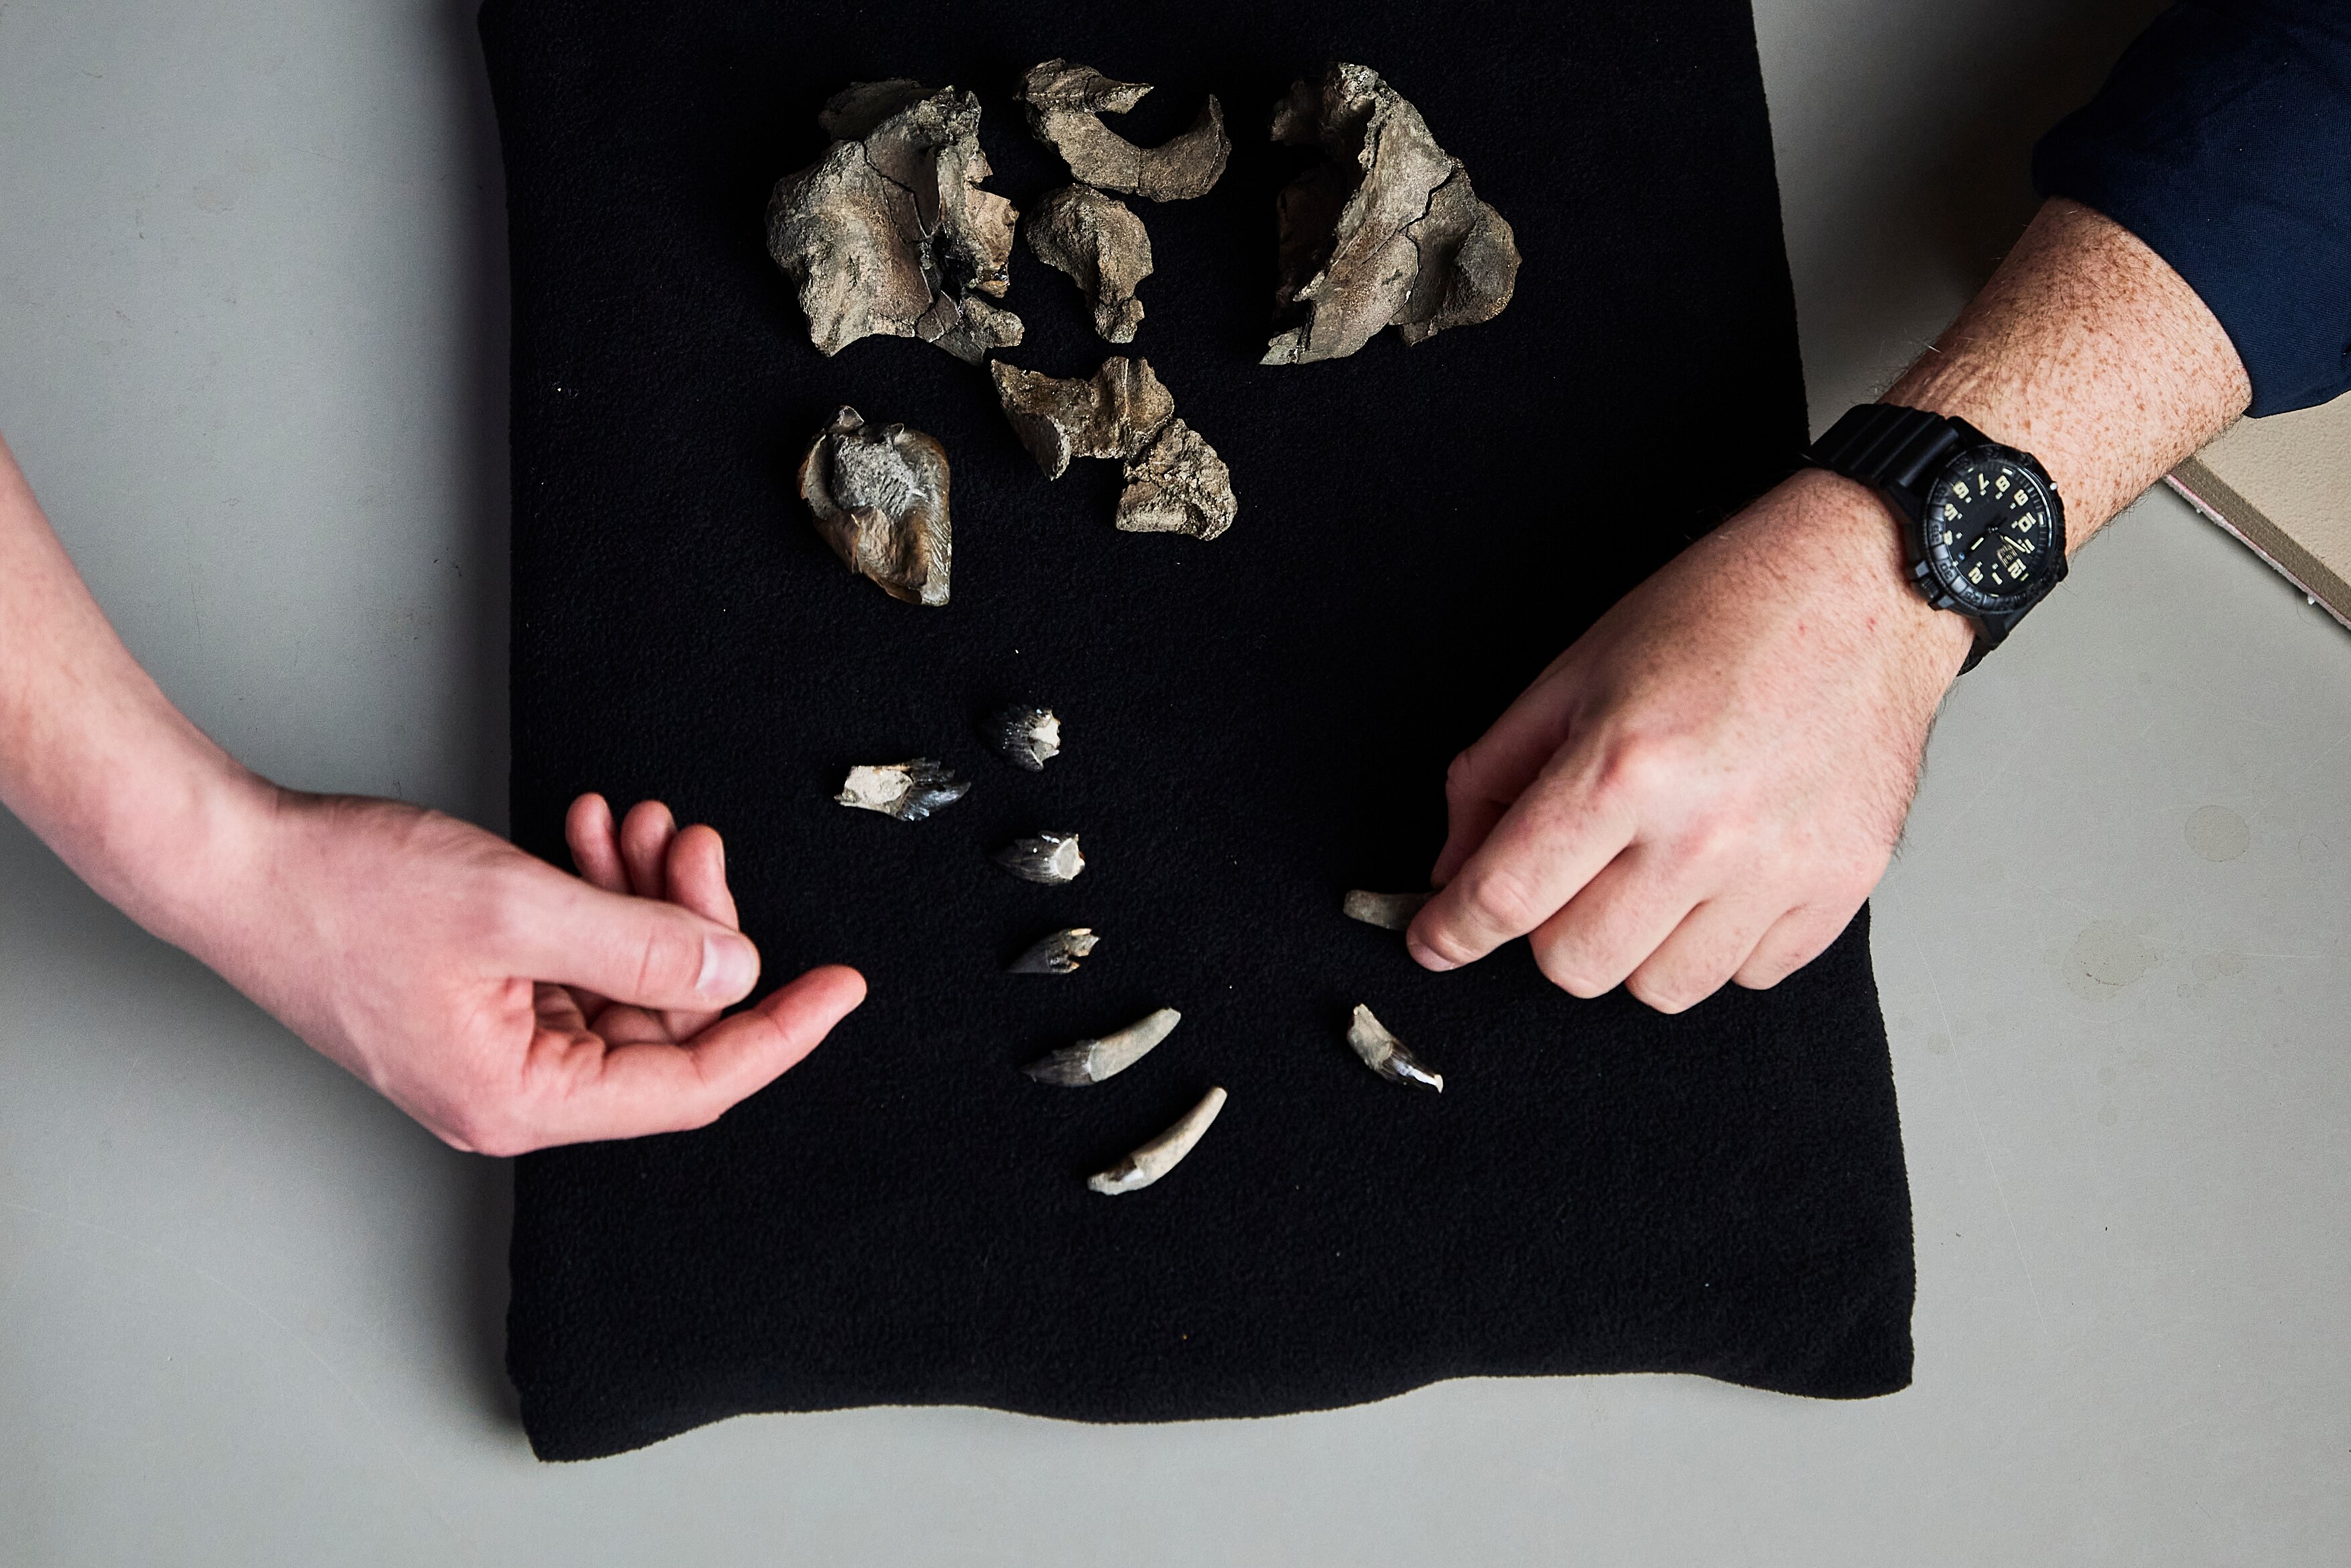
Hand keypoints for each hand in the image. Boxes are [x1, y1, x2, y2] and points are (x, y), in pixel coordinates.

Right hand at [198, 787, 864, 1153]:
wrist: (234, 858)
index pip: (694, 1087)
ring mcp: (494, 1043)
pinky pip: (573, 955)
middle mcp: (512, 1089)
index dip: (780, 1032)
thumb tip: (738, 975)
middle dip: (693, 926)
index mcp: (521, 1100)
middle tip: (695, 844)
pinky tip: (591, 832)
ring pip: (622, 979)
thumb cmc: (341, 892)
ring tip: (640, 825)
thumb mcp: (519, 907)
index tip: (841, 986)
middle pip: (662, 1024)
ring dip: (644, 898)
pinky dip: (594, 894)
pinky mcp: (477, 996)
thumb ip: (642, 946)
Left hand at [1407, 469, 1972, 1010]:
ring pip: (1659, 988)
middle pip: (1575, 965)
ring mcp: (1780, 869)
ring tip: (1653, 867)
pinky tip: (1723, 872)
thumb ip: (1497, 774)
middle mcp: (1703, 832)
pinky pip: (1745, 975)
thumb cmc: (1722, 612)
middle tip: (1569, 873)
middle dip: (1549, 929)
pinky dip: (1718, 942)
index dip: (1451, 932)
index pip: (1505, 896)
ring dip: (1635, 944)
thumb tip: (1454, 870)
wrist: (1865, 585)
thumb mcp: (1577, 670)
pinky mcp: (1839, 889)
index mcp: (1624, 766)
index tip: (1435, 941)